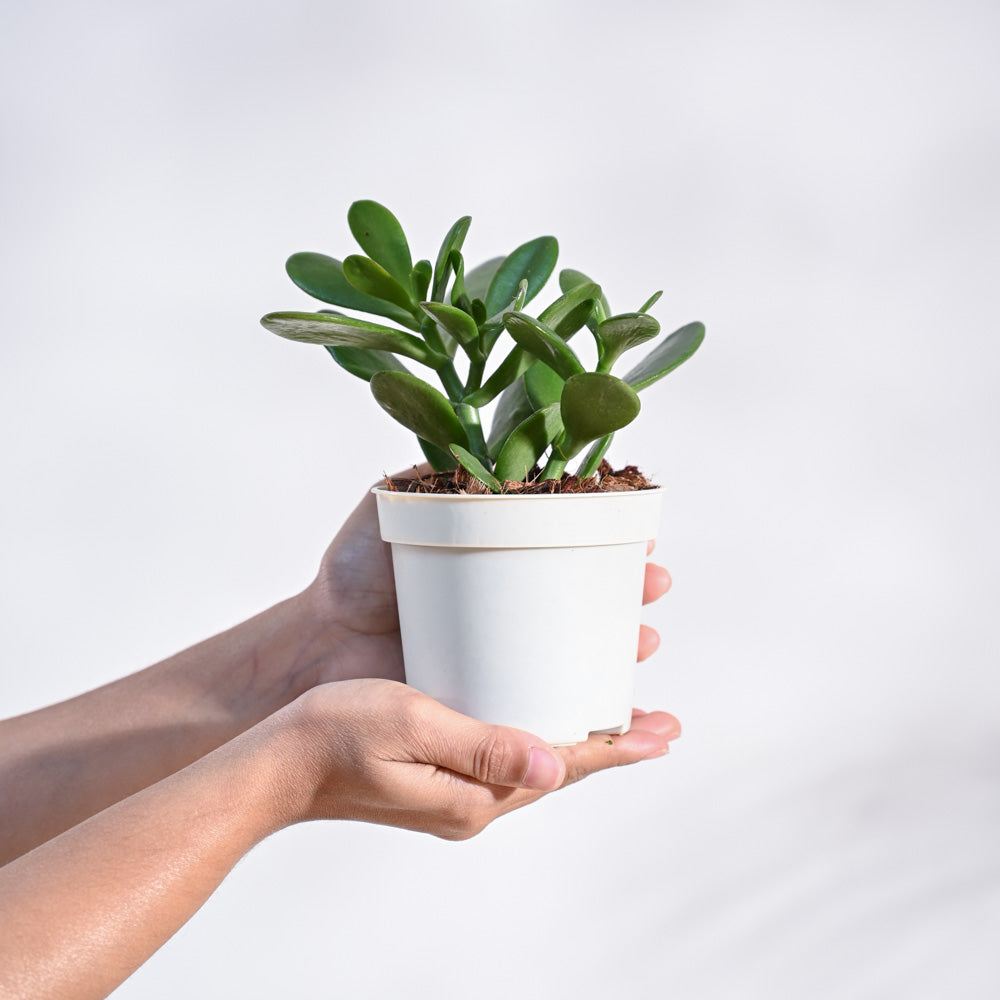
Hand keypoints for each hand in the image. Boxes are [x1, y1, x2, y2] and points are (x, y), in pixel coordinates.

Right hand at [276, 678, 680, 839]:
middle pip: (559, 772)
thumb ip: (483, 747)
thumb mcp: (413, 725)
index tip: (663, 731)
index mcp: (473, 796)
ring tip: (617, 721)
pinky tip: (543, 727)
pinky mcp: (439, 784)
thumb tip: (554, 767)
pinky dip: (537, 743)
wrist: (277, 767)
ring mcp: (455, 798)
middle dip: (611, 746)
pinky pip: (505, 763)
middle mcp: (473, 805)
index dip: (616, 747)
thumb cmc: (335, 735)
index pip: (563, 768)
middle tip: (659, 723)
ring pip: (534, 768)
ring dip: (578, 745)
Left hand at [309, 469, 672, 684]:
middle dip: (629, 592)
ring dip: (624, 648)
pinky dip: (592, 706)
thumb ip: (432, 475)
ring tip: (643, 642)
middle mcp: (508, 604)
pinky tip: (621, 706)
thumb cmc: (351, 575)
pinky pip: (552, 703)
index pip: (569, 545)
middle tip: (651, 584)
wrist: (316, 645)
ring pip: (582, 652)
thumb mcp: (390, 508)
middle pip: (588, 597)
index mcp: (494, 556)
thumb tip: (485, 451)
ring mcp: (503, 653)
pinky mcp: (492, 699)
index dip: (609, 539)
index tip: (639, 532)